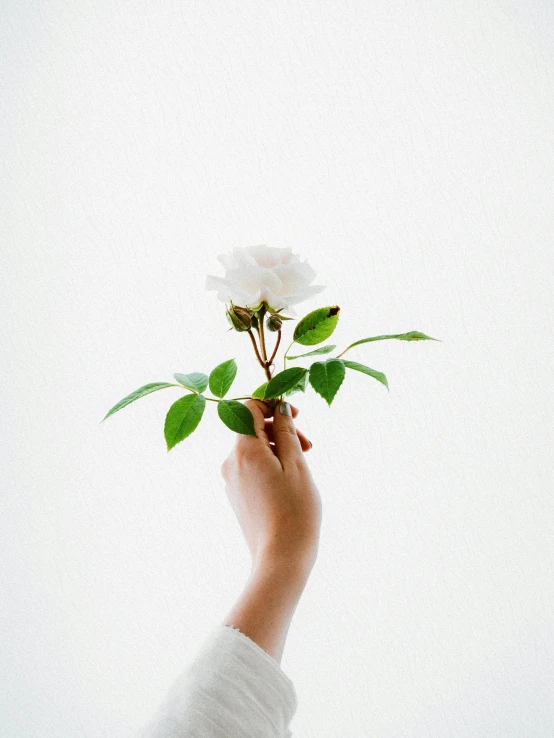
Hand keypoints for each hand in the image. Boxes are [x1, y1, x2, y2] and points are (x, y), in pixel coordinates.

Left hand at [220, 399, 321, 571]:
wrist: (281, 558)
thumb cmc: (294, 510)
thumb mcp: (296, 464)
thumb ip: (286, 431)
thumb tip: (280, 407)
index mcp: (243, 450)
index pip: (248, 407)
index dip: (272, 403)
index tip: (296, 414)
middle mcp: (230, 463)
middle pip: (252, 428)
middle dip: (280, 429)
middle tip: (309, 445)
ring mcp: (231, 481)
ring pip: (253, 449)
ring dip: (278, 447)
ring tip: (304, 463)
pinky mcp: (237, 496)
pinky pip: (251, 467)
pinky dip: (270, 464)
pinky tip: (290, 480)